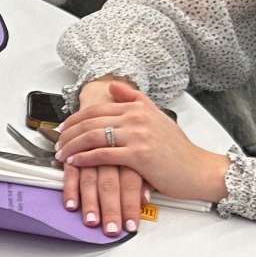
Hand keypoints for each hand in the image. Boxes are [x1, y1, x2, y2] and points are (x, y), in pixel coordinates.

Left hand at [55, 79, 229, 235]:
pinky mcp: (139, 156)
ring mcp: (138, 135)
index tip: (63, 128)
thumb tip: (114, 87)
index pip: (97, 107)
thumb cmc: (178, 150)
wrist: (198, 170)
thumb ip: (135, 100)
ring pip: (93, 136)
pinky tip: (75, 163)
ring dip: (72, 146)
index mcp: (139, 107)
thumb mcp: (158, 117)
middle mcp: (137, 117)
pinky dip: (85, 158)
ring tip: (62, 154)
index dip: (75, 118)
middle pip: (91, 121)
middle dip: (69, 133)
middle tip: (57, 143)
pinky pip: (103, 155)